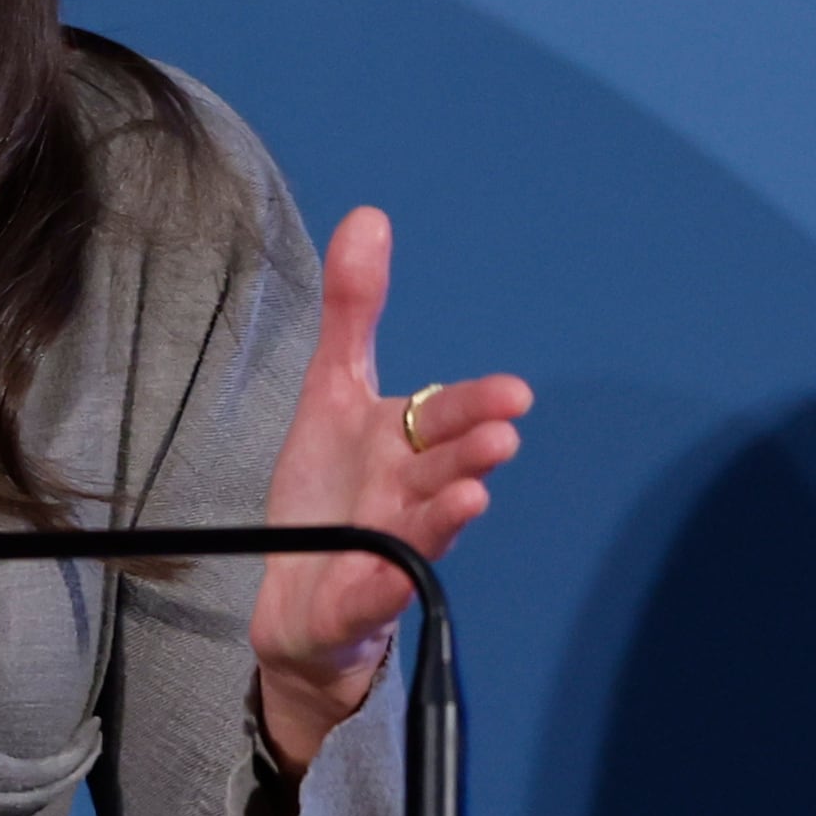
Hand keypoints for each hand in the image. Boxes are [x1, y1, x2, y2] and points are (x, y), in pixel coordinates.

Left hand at [251, 205, 529, 775]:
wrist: (300, 596)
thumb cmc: (331, 492)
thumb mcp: (331, 392)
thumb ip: (354, 312)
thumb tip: (369, 216)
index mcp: (407, 446)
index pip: (446, 418)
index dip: (476, 406)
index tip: (515, 394)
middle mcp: (408, 496)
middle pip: (445, 469)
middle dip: (473, 452)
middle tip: (502, 435)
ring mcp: (387, 551)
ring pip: (424, 530)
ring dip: (448, 513)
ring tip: (472, 497)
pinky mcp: (356, 599)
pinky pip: (374, 591)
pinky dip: (384, 582)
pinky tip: (391, 572)